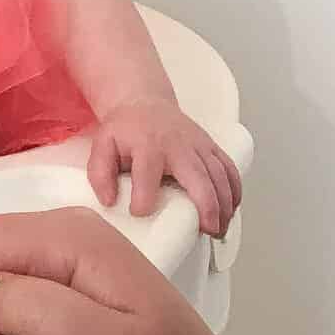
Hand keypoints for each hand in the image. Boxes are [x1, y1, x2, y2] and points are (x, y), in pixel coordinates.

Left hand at [87, 96, 241, 227]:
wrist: (144, 104)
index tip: (140, 213)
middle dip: (206, 206)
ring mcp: (198, 145)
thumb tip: (109, 201)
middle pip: (199, 176)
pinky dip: (234, 190)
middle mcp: (178, 145)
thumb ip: (100, 174)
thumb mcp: (103, 146)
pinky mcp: (211, 147)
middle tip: (206, 230)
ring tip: (218, 229)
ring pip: (220, 175)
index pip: (147, 174)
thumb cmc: (126, 130)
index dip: (144, 198)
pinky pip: (229, 168)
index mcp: (148, 145)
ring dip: (224, 204)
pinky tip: (230, 210)